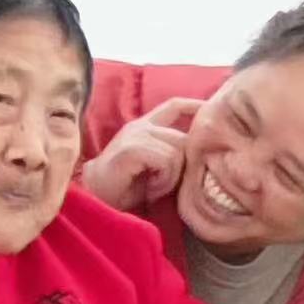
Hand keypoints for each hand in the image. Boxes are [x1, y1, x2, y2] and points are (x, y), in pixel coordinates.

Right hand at [79, 98, 200, 210]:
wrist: (94, 198)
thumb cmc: (125, 187)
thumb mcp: (153, 167)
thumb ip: (171, 154)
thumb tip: (200, 153)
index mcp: (145, 126)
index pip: (174, 106)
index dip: (194, 106)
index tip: (209, 111)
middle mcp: (141, 126)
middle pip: (183, 138)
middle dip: (181, 166)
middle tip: (162, 185)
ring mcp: (135, 135)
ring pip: (177, 152)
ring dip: (171, 177)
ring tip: (154, 187)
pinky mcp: (132, 149)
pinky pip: (167, 161)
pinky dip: (163, 180)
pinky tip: (150, 188)